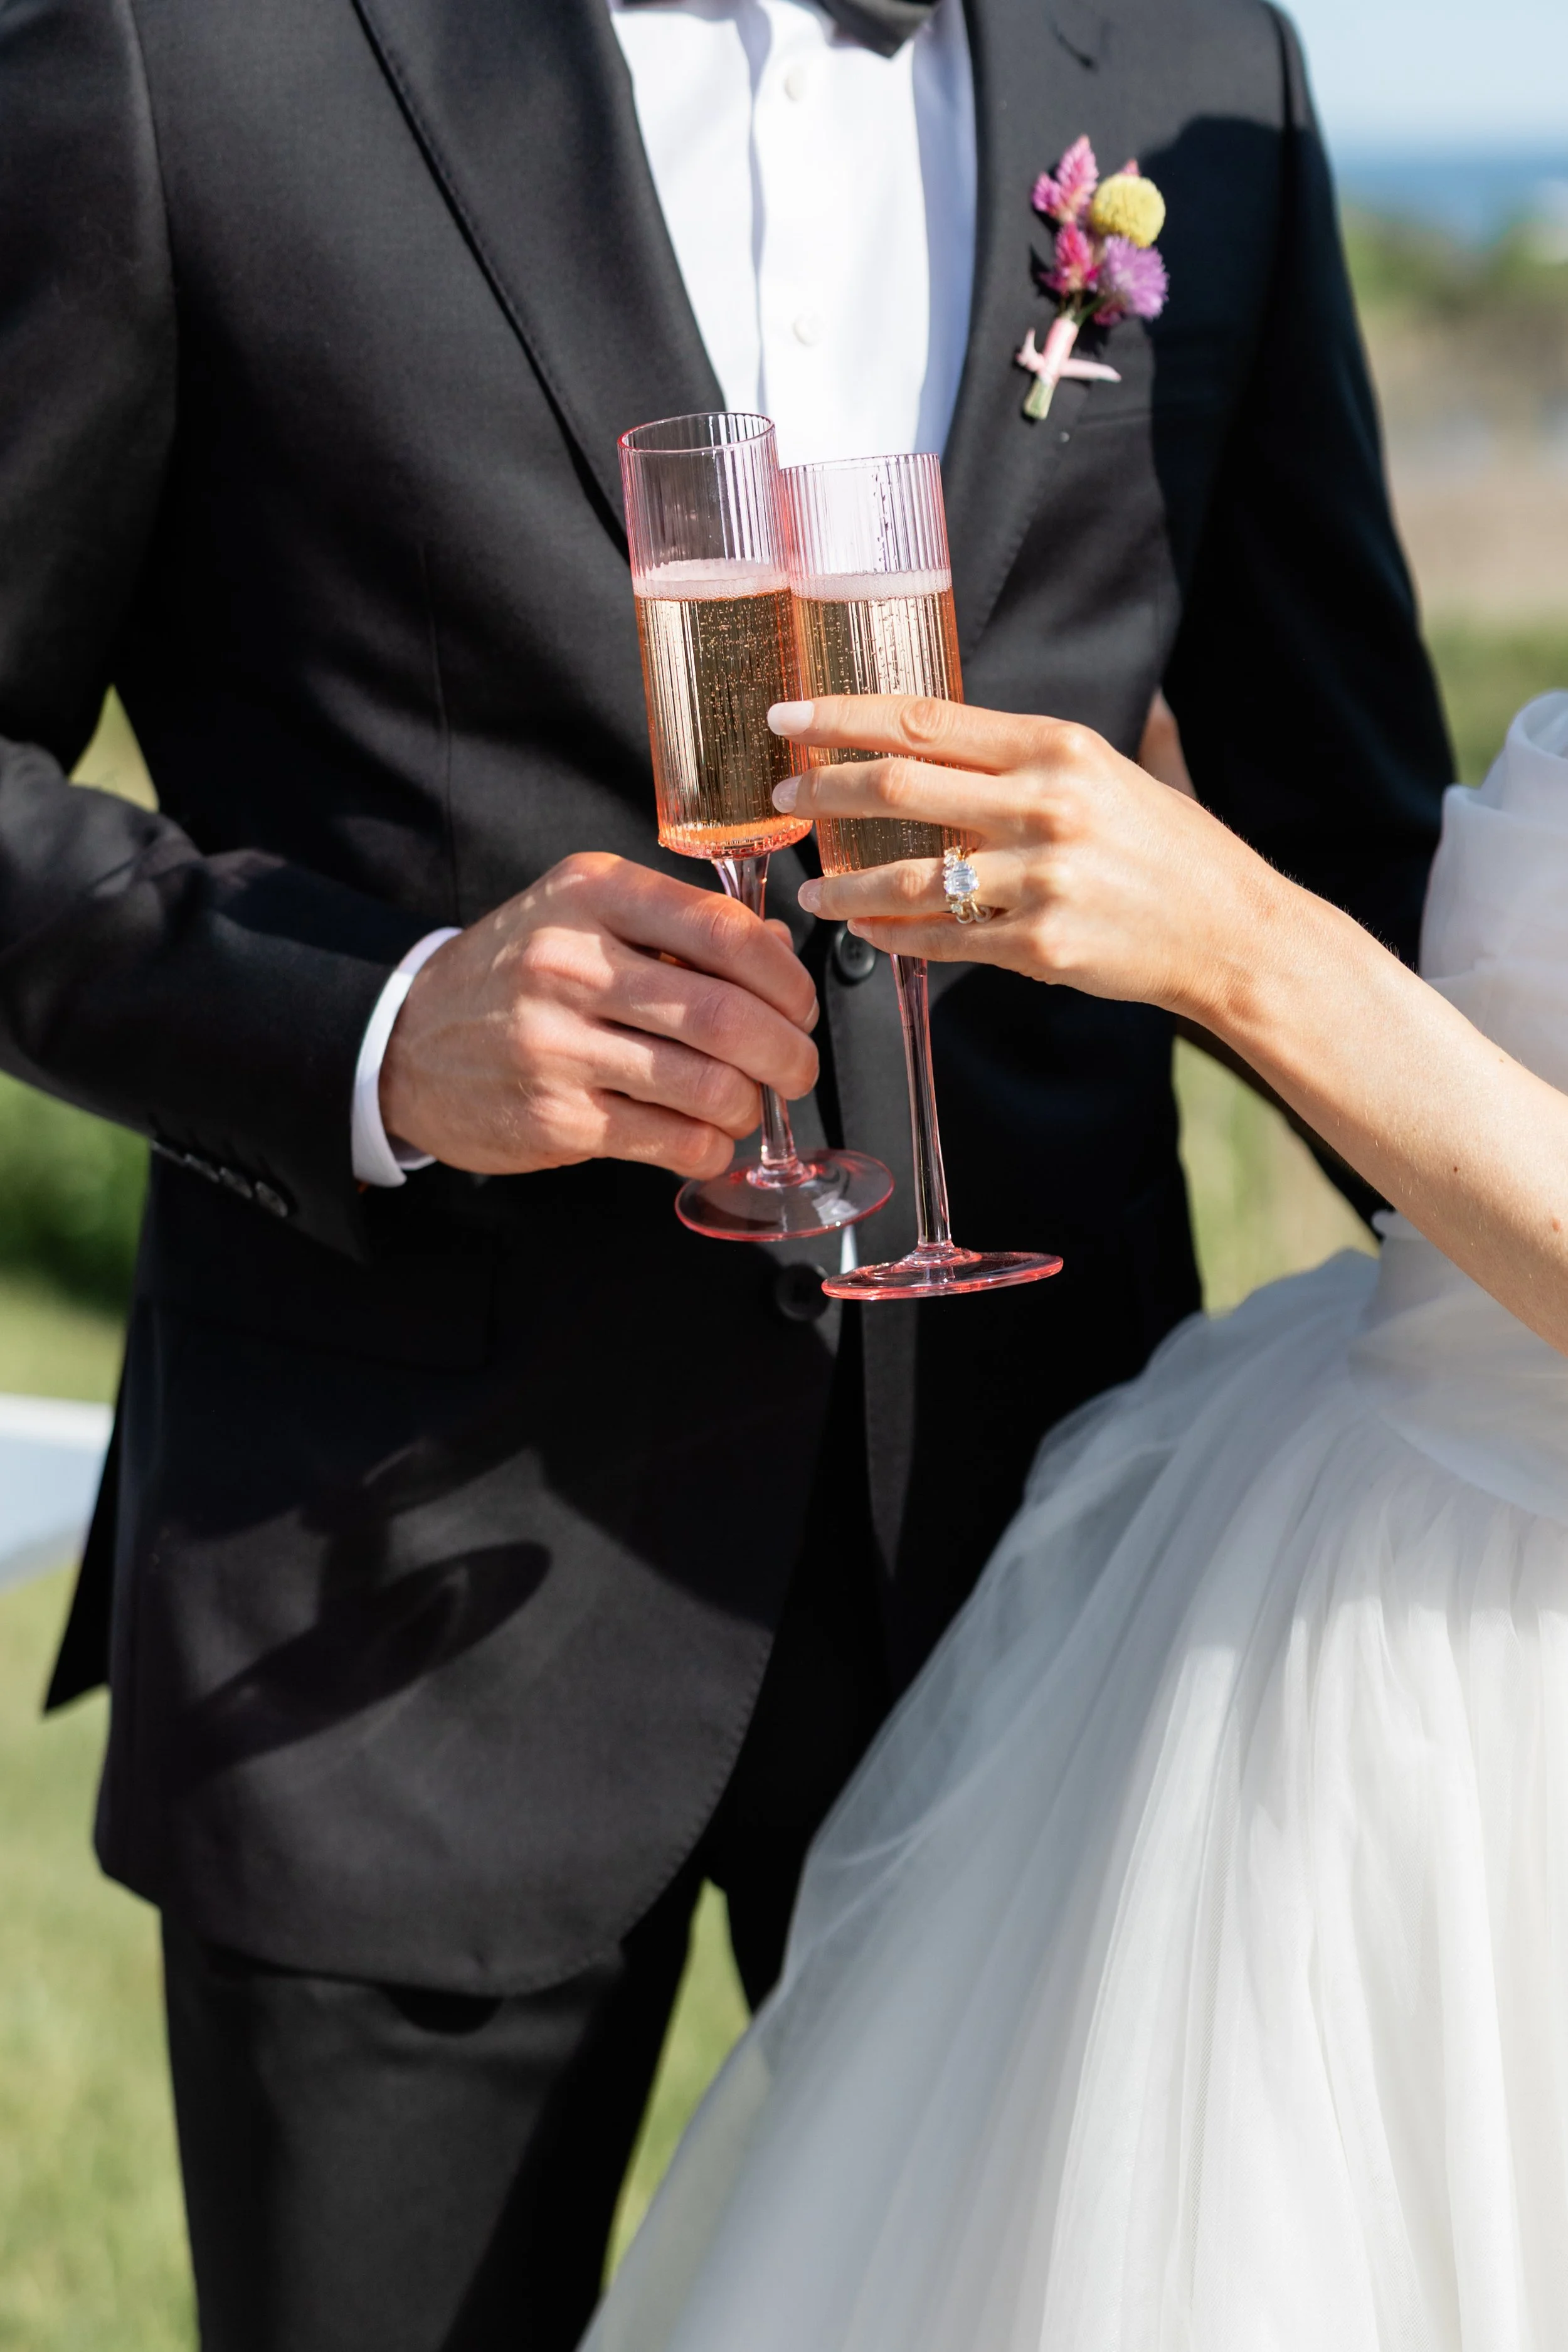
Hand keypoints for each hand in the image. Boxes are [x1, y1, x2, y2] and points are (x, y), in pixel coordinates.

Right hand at [380, 852, 818, 1179]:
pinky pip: (670, 1141)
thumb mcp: (586, 917)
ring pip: (706, 1085)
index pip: (723, 930)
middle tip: (798, 1070)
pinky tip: (704, 1139)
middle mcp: (571, 963)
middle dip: (788, 1054)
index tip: (800, 1006)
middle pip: (725, 1015)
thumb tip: (778, 954)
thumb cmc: (517, 975)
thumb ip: (680, 928)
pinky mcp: (554, 1117)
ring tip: (747, 1106)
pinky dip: (709, 1148)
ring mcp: (557, 1044)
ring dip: (750, 1106)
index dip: (786, 977)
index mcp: (591, 894)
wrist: (408, 1042)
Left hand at [768, 695, 1279, 1022]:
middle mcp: (1044, 805)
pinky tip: (867, 933)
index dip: (842, 717)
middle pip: (897, 788)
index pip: (923, 720)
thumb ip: (1030, 755)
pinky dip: (893, 938)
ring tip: (815, 890)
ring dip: (846, 886)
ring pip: (906, 879)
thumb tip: (951, 730)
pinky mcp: (1039, 945)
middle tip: (783, 800)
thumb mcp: (1111, 773)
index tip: (788, 719)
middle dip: (824, 793)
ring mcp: (1039, 879)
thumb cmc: (1169, 849)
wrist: (1233, 933)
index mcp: (1055, 748)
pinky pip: (940, 940)